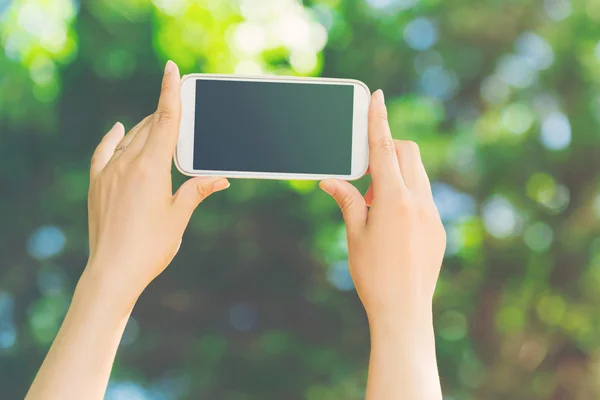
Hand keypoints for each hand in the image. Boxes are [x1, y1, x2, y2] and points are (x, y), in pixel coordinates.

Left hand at [85, 61, 228, 305]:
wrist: (112, 271)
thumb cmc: (151, 246)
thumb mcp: (179, 217)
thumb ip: (197, 190)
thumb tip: (221, 178)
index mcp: (151, 168)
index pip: (166, 121)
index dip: (170, 92)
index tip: (172, 69)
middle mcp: (126, 163)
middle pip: (150, 127)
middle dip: (166, 115)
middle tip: (182, 111)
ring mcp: (108, 172)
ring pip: (130, 138)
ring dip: (147, 129)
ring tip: (161, 128)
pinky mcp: (97, 183)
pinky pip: (104, 151)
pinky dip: (112, 138)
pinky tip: (117, 129)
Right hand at [319, 89, 444, 328]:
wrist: (404, 310)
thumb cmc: (373, 274)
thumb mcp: (354, 234)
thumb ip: (346, 201)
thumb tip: (329, 180)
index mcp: (393, 199)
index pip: (383, 148)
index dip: (378, 119)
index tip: (378, 95)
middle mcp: (419, 201)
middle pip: (407, 153)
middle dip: (387, 151)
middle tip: (367, 178)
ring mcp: (433, 214)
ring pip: (418, 174)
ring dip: (397, 175)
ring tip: (376, 206)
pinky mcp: (439, 227)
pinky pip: (425, 196)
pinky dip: (408, 194)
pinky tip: (393, 222)